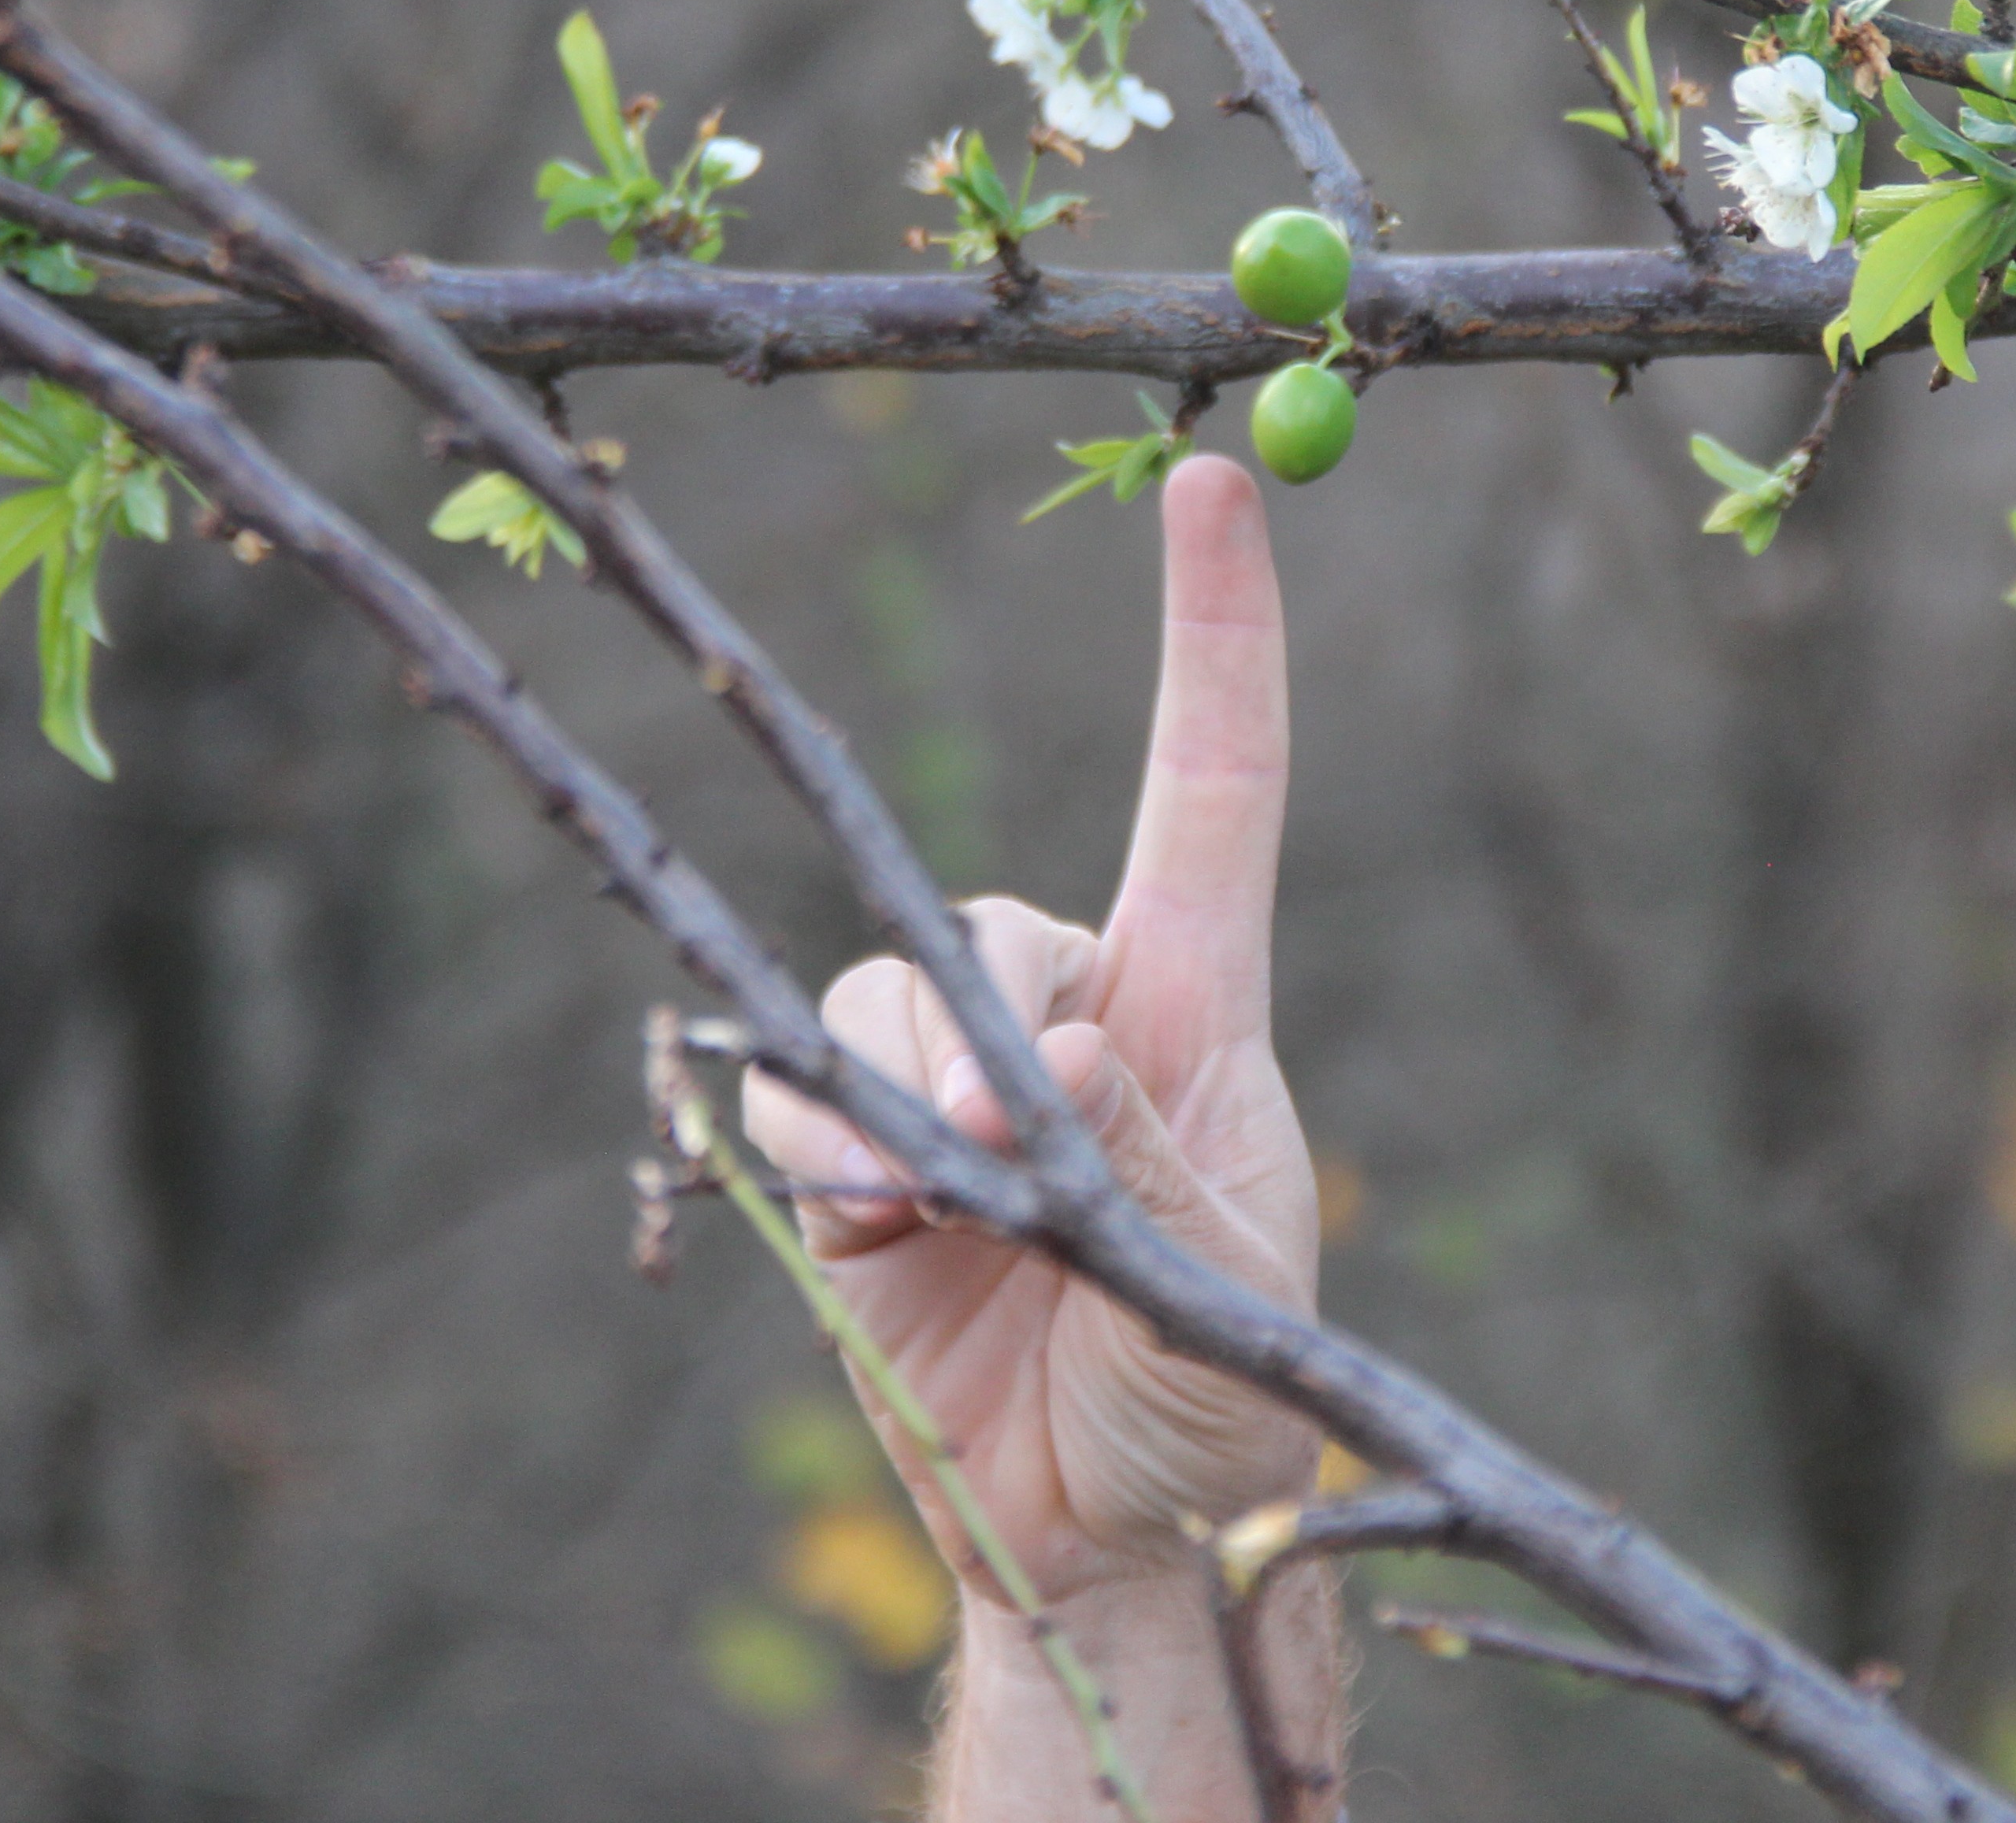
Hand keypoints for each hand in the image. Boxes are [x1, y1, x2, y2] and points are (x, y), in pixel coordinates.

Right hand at [741, 452, 1319, 1604]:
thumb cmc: (1211, 1398)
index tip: (1220, 480)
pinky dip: (812, 1143)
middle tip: (988, 1158)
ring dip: (882, 1093)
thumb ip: (1137, 1162)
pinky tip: (861, 1221)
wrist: (1106, 1535)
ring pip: (877, 993)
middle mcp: (1069, 1012)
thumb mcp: (1219, 1286)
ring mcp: (951, 1080)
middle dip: (969, 1030)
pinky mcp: (854, 1155)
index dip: (1217, 635)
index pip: (1215, 786)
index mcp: (1197, 1006)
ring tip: (924, 1210)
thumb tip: (1047, 1049)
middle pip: (988, 924)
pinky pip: (794, 1088)